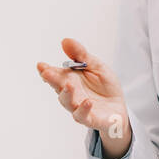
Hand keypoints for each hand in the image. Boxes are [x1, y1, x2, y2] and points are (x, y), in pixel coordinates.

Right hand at [36, 38, 131, 158]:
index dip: (46, 70)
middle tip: (47, 73)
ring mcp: (78, 106)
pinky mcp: (89, 118)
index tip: (40, 65)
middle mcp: (71, 93)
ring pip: (67, 102)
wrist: (118, 106)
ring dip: (66, 94)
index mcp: (70, 79)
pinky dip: (83, 109)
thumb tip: (65, 41)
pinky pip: (83, 115)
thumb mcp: (96, 65)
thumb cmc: (104, 86)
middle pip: (58, 87)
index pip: (55, 74)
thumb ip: (82, 55)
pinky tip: (87, 102)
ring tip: (69, 85)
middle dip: (51, 80)